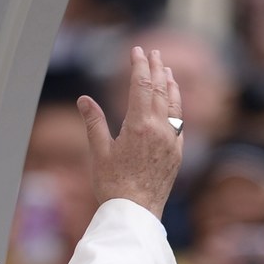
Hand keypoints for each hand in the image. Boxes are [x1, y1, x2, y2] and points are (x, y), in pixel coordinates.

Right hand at [77, 46, 182, 217]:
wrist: (136, 212)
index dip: (139, 65)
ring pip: (173, 104)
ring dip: (169, 84)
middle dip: (156, 68)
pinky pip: (180, 122)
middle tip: (153, 52)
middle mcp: (159, 129)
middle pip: (159, 90)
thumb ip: (93, 122)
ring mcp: (172, 141)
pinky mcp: (177, 153)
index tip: (137, 50)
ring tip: (167, 70)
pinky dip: (176, 106)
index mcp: (138, 125)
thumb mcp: (99, 152)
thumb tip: (84, 99)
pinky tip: (173, 102)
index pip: (141, 86)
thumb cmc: (113, 184)